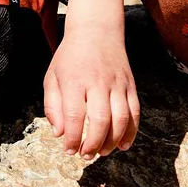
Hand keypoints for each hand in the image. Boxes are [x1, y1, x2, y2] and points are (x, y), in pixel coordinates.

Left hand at [44, 0, 139, 157]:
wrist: (96, 31)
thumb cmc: (70, 57)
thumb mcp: (52, 77)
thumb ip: (53, 106)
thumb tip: (60, 134)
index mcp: (74, 80)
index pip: (75, 116)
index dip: (73, 138)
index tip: (69, 150)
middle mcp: (97, 81)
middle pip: (100, 120)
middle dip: (93, 144)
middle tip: (86, 155)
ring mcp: (117, 83)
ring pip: (120, 119)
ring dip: (112, 141)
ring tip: (102, 152)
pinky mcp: (130, 85)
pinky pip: (134, 112)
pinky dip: (131, 132)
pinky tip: (123, 144)